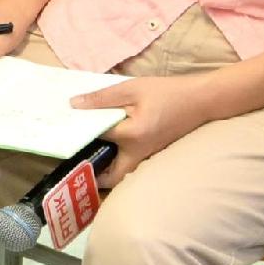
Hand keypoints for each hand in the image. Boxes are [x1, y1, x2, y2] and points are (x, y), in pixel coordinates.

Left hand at [67, 73, 220, 178]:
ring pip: (120, 174)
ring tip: (85, 154)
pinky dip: (115, 161)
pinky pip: (129, 165)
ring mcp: (147, 157)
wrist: (202, 101)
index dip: (78, 133)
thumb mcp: (133, 88)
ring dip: (103, 170)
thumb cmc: (168, 92)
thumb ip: (102, 98)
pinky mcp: (152, 155)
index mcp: (132, 135)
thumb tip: (74, 105)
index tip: (61, 132)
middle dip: (92, 174)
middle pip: (110, 177)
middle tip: (74, 159)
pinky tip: (106, 145)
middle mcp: (138, 153)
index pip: (97, 138)